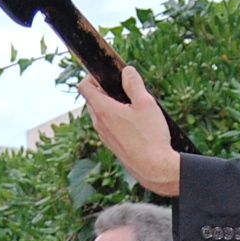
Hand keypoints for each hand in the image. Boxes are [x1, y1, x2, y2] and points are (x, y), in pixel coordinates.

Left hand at [80, 65, 179, 194]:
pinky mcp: (112, 146)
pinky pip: (108, 127)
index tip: (107, 75)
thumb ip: (134, 84)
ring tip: (132, 106)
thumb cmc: (150, 136)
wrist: (154, 168)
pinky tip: (135, 123)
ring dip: (112, 106)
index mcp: (103, 110)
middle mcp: (99, 123)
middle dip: (105, 90)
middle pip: (93, 99)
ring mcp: (104, 136)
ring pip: (101, 114)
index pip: (84, 87)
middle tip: (125, 89)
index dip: (92, 76)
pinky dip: (116, 120)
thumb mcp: (146, 103)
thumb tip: (127, 71)